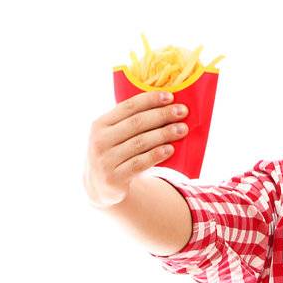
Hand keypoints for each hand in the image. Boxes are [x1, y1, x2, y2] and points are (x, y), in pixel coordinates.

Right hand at [83, 90, 190, 207]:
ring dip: (164, 134)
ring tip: (182, 129)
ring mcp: (105, 160)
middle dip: (162, 115)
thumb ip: (129, 122)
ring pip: (140, 143)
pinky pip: (140, 163)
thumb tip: (165, 106)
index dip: (150, 100)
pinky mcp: (114, 178)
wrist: (100, 186)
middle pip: (136, 123)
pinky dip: (156, 155)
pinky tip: (170, 149)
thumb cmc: (114, 154)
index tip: (170, 96)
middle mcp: (100, 141)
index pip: (128, 107)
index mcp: (100, 124)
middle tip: (182, 111)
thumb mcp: (113, 136)